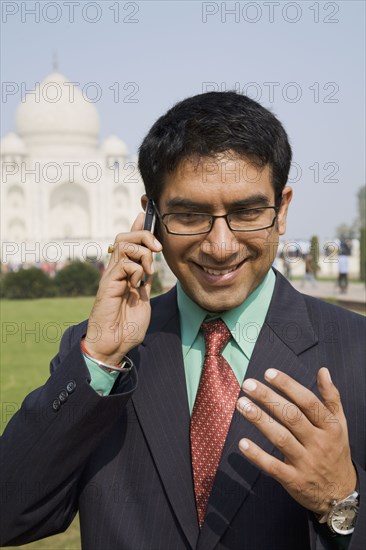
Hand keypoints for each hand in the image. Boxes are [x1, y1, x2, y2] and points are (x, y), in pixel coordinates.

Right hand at [84, 213, 161, 365]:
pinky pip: (124, 264)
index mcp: (125, 272)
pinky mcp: (108, 284)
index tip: (147, 214)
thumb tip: (150, 264)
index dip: (138, 226)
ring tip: (148, 271)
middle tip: (158, 249)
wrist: (114, 344)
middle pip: (124, 236)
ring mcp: (111, 276)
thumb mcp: (143, 297)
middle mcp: (116, 270)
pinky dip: (136, 270)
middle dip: (144, 235)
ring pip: (124, 244)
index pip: (129, 241)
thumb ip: (144, 280)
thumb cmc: (128, 325)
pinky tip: (137, 284)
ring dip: (143, 253)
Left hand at [236, 368, 356, 514]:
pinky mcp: (294, 480)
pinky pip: (273, 466)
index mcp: (329, 426)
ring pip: (280, 438)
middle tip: (248, 384)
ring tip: (241, 404)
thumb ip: (331, 397)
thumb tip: (323, 371)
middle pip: (291, 416)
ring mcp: (306, 462)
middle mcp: (318, 442)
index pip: (307, 401)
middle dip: (268, 398)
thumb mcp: (339, 424)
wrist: (341, 494)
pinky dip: (257, 455)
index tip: (268, 373)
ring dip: (259, 420)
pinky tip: (242, 443)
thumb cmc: (335, 451)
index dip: (288, 385)